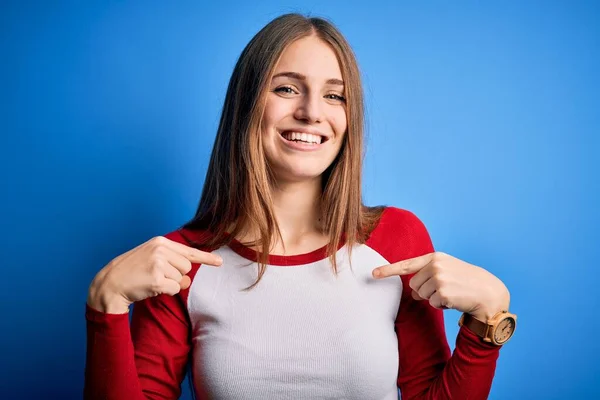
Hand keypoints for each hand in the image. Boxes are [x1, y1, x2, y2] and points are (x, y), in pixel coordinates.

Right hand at [87, 236, 222, 313]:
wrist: (110, 283)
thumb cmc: (133, 272)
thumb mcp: (152, 258)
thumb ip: (172, 262)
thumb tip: (189, 279)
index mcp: (160, 242)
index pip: (189, 251)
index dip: (206, 258)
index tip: (220, 262)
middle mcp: (160, 250)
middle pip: (187, 268)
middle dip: (176, 276)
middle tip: (156, 276)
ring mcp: (158, 263)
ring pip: (181, 280)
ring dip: (170, 285)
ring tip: (151, 281)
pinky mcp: (156, 278)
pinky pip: (174, 289)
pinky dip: (166, 292)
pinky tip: (151, 288)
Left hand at [372, 252, 509, 321]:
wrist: (489, 292)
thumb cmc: (466, 282)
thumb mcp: (447, 272)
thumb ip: (427, 277)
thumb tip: (413, 293)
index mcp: (435, 257)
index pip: (407, 264)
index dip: (388, 270)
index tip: (373, 274)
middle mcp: (435, 265)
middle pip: (414, 285)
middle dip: (426, 291)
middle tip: (446, 289)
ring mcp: (439, 278)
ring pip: (422, 296)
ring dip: (435, 299)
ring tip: (452, 293)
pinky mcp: (443, 292)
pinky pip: (432, 304)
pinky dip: (442, 306)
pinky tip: (455, 300)